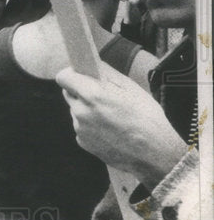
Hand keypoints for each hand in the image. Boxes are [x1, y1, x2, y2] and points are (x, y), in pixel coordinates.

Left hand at [57, 64, 186, 188]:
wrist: (156, 153)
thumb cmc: (147, 119)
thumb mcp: (131, 88)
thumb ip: (107, 74)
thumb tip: (93, 65)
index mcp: (92, 95)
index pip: (63, 77)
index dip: (72, 74)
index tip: (81, 75)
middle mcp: (81, 112)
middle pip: (69, 94)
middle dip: (81, 91)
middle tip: (101, 95)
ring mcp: (81, 129)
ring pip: (76, 111)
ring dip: (87, 110)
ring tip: (111, 116)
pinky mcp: (83, 143)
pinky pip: (82, 127)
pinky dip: (91, 126)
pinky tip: (111, 130)